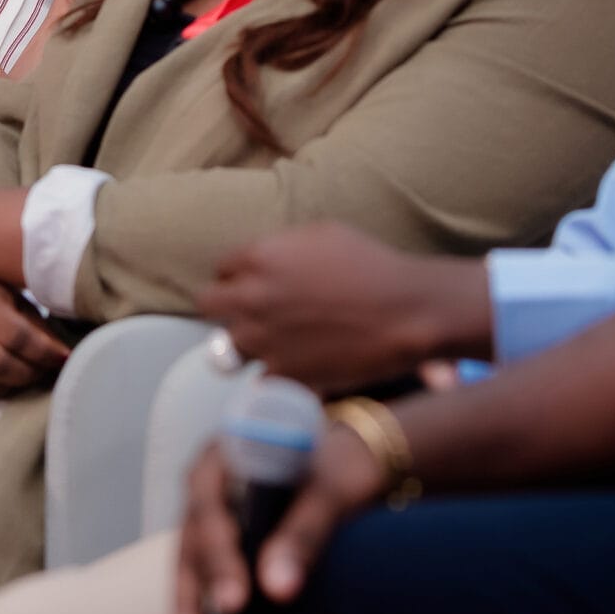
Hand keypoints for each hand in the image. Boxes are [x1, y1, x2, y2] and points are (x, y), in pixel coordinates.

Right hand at [0, 277, 68, 400]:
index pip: (16, 335)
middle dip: (29, 373)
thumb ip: (37, 327)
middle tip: (43, 370)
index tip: (62, 357)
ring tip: (23, 373)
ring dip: (11, 385)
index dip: (44, 352)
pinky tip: (0, 378)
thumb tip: (62, 356)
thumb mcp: (14, 301)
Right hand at [166, 423, 385, 613]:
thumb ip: (304, 535)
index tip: (235, 604)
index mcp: (222, 460)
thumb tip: (279, 590)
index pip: (211, 514)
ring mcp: (204, 519)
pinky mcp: (215, 545)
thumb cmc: (340, 470)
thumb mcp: (330, 494)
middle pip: (190, 552)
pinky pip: (199, 584)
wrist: (345, 459)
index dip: (220, 560)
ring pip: (188, 574)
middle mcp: (203, 489)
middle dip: (190, 607)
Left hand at [195, 223, 491, 392]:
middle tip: (249, 313)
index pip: (221, 268)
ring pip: (225, 347)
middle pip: (208, 305)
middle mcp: (251, 298)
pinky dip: (274, 376)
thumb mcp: (322, 234)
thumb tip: (265, 257)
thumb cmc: (373, 266)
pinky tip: (294, 368)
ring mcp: (262, 340)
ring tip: (271, 345)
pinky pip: (259, 378)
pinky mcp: (282, 374)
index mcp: (258, 258)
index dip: (238, 276)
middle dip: (225, 307)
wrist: (406, 312)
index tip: (254, 284)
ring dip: (245, 345)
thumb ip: (281, 246)